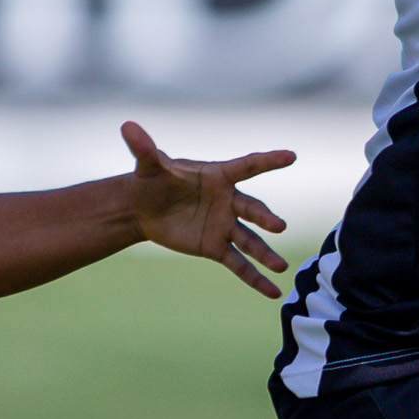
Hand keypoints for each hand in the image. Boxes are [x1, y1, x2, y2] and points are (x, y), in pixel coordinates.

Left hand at [121, 121, 295, 296]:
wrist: (142, 208)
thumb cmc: (151, 180)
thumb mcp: (148, 165)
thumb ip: (144, 148)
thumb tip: (127, 126)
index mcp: (218, 176)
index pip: (246, 166)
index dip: (268, 161)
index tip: (290, 156)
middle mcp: (228, 201)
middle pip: (251, 209)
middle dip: (264, 218)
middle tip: (278, 226)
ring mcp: (225, 225)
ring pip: (250, 240)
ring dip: (265, 254)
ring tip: (280, 267)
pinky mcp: (216, 247)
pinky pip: (239, 264)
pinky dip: (255, 279)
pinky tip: (272, 292)